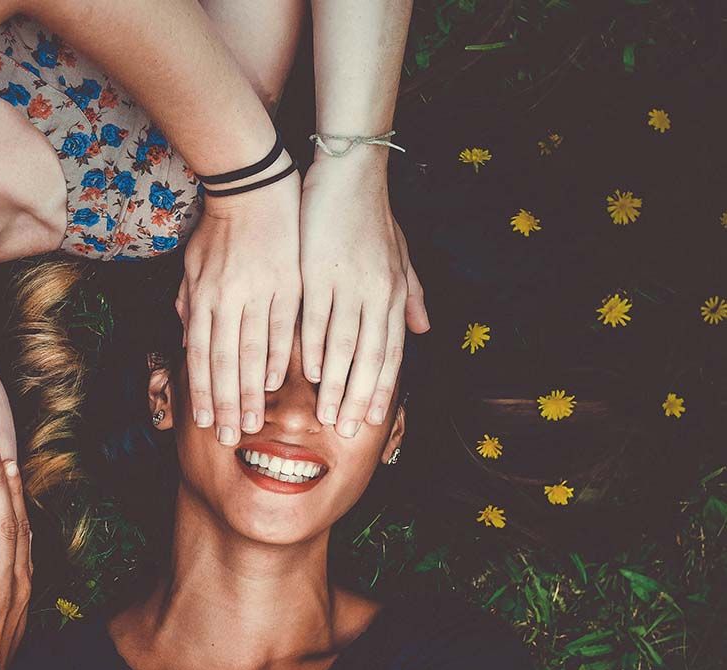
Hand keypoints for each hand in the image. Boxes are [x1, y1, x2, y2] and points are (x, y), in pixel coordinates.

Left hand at [177, 165, 301, 445]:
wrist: (252, 189)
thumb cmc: (218, 230)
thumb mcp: (192, 267)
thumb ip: (189, 305)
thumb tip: (187, 343)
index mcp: (202, 297)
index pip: (199, 355)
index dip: (201, 391)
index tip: (204, 421)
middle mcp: (226, 299)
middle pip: (224, 362)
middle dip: (226, 403)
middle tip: (230, 437)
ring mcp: (258, 292)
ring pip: (252, 352)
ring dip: (252, 391)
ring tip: (253, 422)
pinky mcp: (286, 284)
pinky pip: (282, 328)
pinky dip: (278, 357)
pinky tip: (276, 384)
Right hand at [298, 155, 429, 437]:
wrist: (350, 176)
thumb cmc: (373, 216)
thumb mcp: (400, 255)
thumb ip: (412, 295)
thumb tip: (425, 330)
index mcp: (393, 293)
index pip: (392, 351)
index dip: (383, 387)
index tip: (374, 419)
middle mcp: (376, 294)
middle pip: (369, 356)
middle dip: (359, 397)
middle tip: (347, 430)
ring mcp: (348, 284)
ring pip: (343, 344)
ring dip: (335, 383)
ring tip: (325, 414)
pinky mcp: (319, 272)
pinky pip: (315, 318)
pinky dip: (311, 348)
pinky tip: (305, 373)